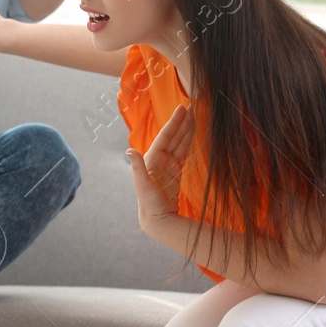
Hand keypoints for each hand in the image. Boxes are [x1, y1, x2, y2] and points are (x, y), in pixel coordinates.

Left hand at [126, 104, 194, 233]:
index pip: (166, 137)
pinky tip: (194, 133)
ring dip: (187, 130)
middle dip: (182, 122)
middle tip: (192, 107)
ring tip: (195, 115)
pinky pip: (184, 152)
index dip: (174, 123)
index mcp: (152, 159)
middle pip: (174, 136)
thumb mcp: (143, 186)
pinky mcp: (176, 171)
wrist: (156, 219)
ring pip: (180, 142)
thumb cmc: (148, 203)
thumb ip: (138, 168)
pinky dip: (189, 142)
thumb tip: (129, 150)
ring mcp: (169, 164)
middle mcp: (160, 159)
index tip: (182, 109)